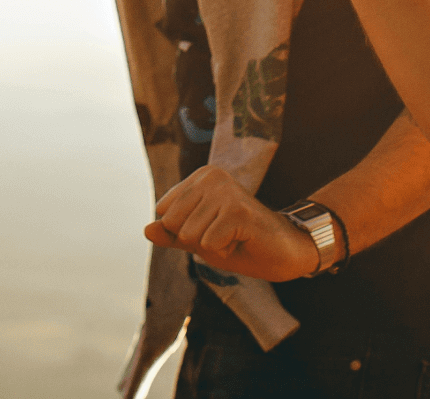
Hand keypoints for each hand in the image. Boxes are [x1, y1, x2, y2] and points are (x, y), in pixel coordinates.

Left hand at [144, 166, 319, 282]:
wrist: (284, 252)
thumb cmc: (240, 243)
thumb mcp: (199, 240)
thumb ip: (171, 235)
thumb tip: (146, 229)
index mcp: (200, 177)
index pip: (164, 214)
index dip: (184, 232)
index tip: (212, 228)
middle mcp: (211, 177)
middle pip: (173, 224)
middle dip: (196, 240)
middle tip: (224, 235)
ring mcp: (226, 192)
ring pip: (189, 235)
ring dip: (211, 247)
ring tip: (233, 237)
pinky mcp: (238, 211)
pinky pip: (208, 244)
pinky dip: (223, 252)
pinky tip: (241, 241)